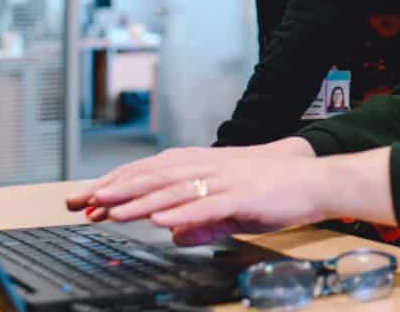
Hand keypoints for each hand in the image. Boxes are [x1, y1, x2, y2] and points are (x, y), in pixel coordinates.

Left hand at [67, 141, 394, 245]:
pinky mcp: (243, 195)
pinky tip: (161, 219)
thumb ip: (202, 222)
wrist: (316, 179)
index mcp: (205, 165)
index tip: (90, 197)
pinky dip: (182, 211)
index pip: (153, 171)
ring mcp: (226, 179)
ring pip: (174, 188)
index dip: (120, 182)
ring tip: (110, 210)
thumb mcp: (231, 209)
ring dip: (140, 199)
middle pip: (155, 175)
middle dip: (116, 189)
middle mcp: (210, 166)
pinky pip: (207, 204)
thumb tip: (173, 234)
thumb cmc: (275, 191)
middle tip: (84, 201)